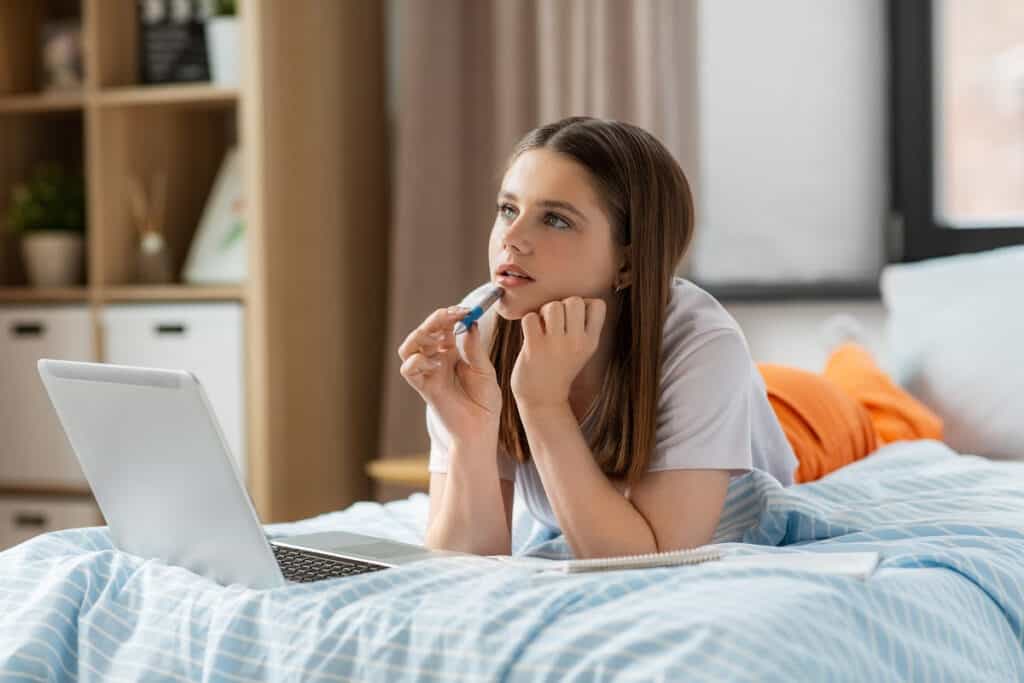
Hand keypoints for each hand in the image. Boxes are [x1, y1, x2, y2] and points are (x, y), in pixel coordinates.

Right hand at [398, 307, 501, 443]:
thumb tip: (469, 322)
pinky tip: (437, 364)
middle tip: (453, 316)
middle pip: (423, 331)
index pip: (443, 326)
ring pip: (408, 347)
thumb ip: (474, 348)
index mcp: (453, 352)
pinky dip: (418, 361)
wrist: (480, 430)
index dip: (450, 314)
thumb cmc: (484, 403)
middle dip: (435, 320)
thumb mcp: (485, 371)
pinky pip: (408, 370)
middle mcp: (437, 360)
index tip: (465, 309)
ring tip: (440, 341)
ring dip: (421, 337)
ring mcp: (428, 373)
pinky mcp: (424, 388)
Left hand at [511, 297, 606, 409]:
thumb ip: (581, 326)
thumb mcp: (581, 350)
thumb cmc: (559, 368)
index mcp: (591, 341)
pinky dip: (528, 322)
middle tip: (554, 323)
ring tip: (542, 328)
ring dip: (543, 313)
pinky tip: (531, 335)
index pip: (597, 304)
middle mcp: (577, 342)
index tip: (573, 318)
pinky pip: (530, 317)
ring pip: (552, 305)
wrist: (543, 399)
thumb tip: (571, 298)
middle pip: (574, 300)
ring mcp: (555, 345)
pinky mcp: (534, 347)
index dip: (583, 304)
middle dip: (561, 306)